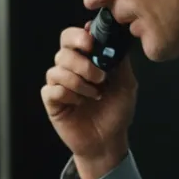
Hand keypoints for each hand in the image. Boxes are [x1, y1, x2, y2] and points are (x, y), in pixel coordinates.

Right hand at [41, 24, 136, 178]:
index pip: (71, 38)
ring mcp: (59, 85)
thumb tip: (115, 39)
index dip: (78, 36)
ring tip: (94, 95)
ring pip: (56, 71)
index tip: (91, 43)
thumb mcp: (127, 84)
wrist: (109, 141)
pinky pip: (52, 90)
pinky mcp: (52, 101)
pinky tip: (79, 103)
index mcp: (85, 61)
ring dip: (78, 82)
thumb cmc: (116, 113)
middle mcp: (70, 70)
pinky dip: (68, 95)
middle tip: (99, 77)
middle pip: (63, 52)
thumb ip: (120, 61)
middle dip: (81, 63)